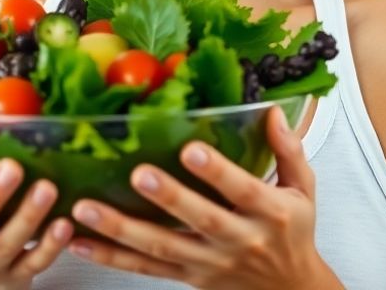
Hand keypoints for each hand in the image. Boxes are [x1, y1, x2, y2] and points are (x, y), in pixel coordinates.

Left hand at [65, 107, 341, 289]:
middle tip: (139, 175)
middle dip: (169, 198)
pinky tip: (81, 241)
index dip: (217, 172)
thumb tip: (273, 111)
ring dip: (121, 229)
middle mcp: (239, 240)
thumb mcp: (303, 190)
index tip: (192, 150)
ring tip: (86, 209)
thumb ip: (288, 150)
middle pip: (201, 220)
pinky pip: (145, 268)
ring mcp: (209, 262)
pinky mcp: (188, 277)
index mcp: (270, 213)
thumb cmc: (293, 234)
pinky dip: (111, 257)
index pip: (242, 190)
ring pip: (162, 247)